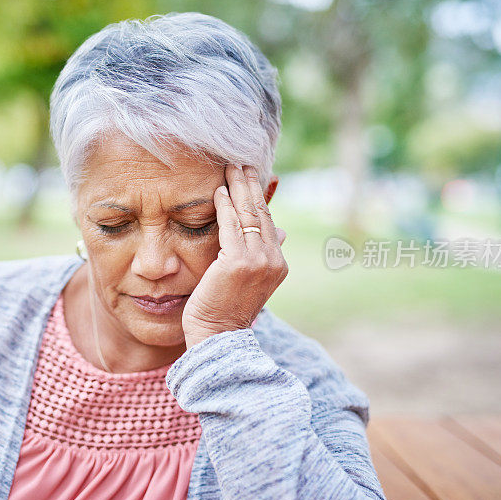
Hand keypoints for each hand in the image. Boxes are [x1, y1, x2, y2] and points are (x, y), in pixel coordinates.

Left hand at [182, 164, 287, 347]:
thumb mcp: (249, 279)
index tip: (250, 176)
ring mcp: (257, 261)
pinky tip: (219, 191)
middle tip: (240, 161)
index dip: (258, 197)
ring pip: (247, 216)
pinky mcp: (238, 262)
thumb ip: (261, 254)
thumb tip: (281, 231)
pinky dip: (224, 207)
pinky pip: (230, 227)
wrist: (218, 338)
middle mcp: (273, 260)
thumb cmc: (226, 310)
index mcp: (277, 264)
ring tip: (230, 168)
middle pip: (260, 213)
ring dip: (238, 188)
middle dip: (250, 185)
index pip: (267, 222)